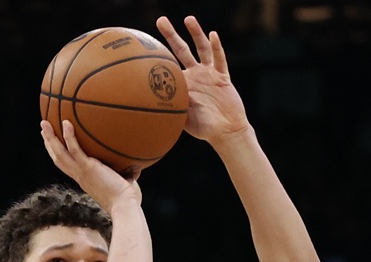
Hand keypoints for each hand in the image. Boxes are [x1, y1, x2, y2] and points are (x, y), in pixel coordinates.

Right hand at [40, 120, 141, 209]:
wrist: (125, 206)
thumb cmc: (127, 199)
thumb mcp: (125, 182)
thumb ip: (127, 172)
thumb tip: (137, 163)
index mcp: (84, 179)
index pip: (67, 165)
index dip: (58, 153)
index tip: (53, 142)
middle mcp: (79, 176)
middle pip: (58, 158)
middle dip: (49, 143)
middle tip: (43, 129)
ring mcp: (82, 172)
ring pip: (60, 153)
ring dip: (50, 138)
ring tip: (44, 122)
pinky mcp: (89, 168)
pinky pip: (75, 150)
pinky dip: (69, 136)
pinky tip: (67, 123)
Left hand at [156, 16, 249, 145]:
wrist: (225, 132)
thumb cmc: (203, 128)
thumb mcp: (181, 118)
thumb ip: (170, 109)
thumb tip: (151, 108)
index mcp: (183, 84)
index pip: (168, 65)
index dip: (159, 55)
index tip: (145, 43)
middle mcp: (195, 74)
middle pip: (182, 50)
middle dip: (171, 35)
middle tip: (160, 20)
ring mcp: (209, 73)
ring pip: (202, 49)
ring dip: (196, 33)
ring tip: (188, 19)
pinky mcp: (223, 77)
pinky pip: (219, 60)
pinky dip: (216, 47)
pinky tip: (212, 35)